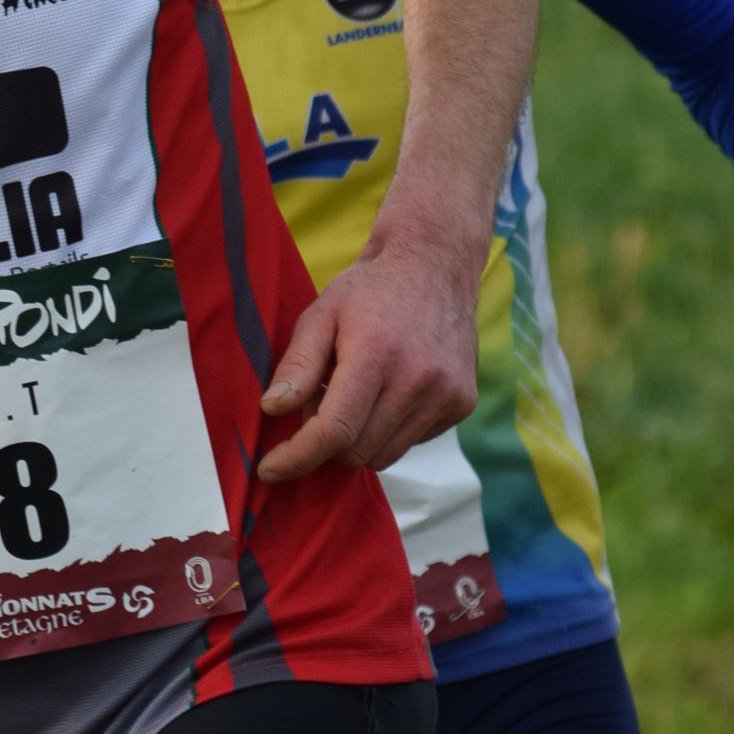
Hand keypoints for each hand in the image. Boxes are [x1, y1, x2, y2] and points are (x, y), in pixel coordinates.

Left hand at [256, 238, 479, 483]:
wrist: (435, 264)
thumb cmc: (369, 289)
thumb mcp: (320, 314)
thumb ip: (297, 364)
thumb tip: (273, 410)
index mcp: (376, 354)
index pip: (334, 431)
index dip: (298, 457)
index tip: (270, 470)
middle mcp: (418, 379)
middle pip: (357, 452)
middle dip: (327, 442)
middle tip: (321, 400)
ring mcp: (447, 394)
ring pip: (384, 454)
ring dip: (359, 439)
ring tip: (356, 392)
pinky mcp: (463, 403)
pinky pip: (412, 441)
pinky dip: (389, 429)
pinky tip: (388, 390)